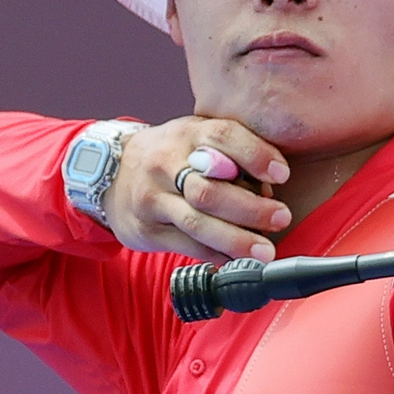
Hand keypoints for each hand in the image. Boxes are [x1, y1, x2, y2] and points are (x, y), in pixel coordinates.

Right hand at [104, 117, 292, 262]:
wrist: (111, 171)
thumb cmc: (175, 153)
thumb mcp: (199, 137)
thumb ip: (233, 153)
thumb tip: (271, 188)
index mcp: (189, 133)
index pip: (223, 137)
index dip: (255, 155)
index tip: (282, 174)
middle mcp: (166, 163)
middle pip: (210, 189)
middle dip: (251, 208)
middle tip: (281, 218)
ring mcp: (152, 198)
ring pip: (197, 222)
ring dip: (236, 240)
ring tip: (265, 251)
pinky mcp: (146, 229)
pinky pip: (186, 245)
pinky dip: (216, 254)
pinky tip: (237, 259)